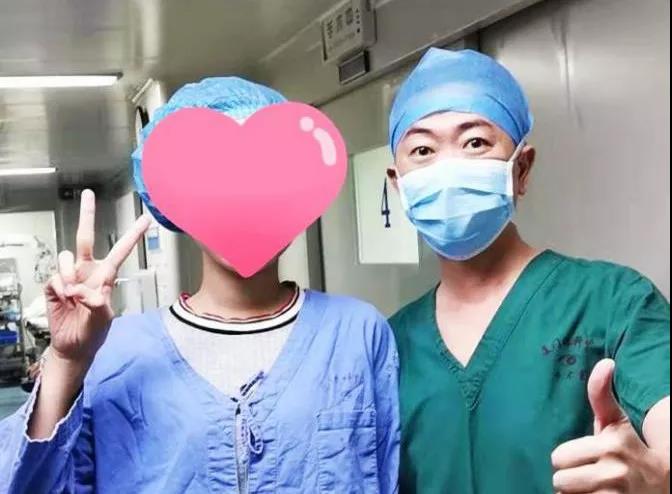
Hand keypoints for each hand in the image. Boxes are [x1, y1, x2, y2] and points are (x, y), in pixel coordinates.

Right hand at [45, 189, 150, 365]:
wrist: (73, 346)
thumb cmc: (93, 332)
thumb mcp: (103, 319)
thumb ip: (98, 304)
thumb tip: (85, 291)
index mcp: (106, 276)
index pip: (121, 251)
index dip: (132, 235)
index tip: (145, 218)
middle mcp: (87, 271)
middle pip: (85, 238)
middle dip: (87, 215)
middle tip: (88, 195)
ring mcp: (70, 277)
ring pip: (66, 257)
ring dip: (68, 274)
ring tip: (73, 293)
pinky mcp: (54, 285)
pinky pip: (54, 276)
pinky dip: (59, 286)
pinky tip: (64, 297)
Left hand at [552, 359, 669, 492]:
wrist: (664, 483)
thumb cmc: (631, 448)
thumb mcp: (617, 422)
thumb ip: (601, 394)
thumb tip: (606, 362)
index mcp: (610, 444)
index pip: (558, 457)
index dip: (566, 459)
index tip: (584, 457)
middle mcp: (614, 470)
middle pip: (559, 480)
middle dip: (568, 478)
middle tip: (586, 475)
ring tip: (593, 487)